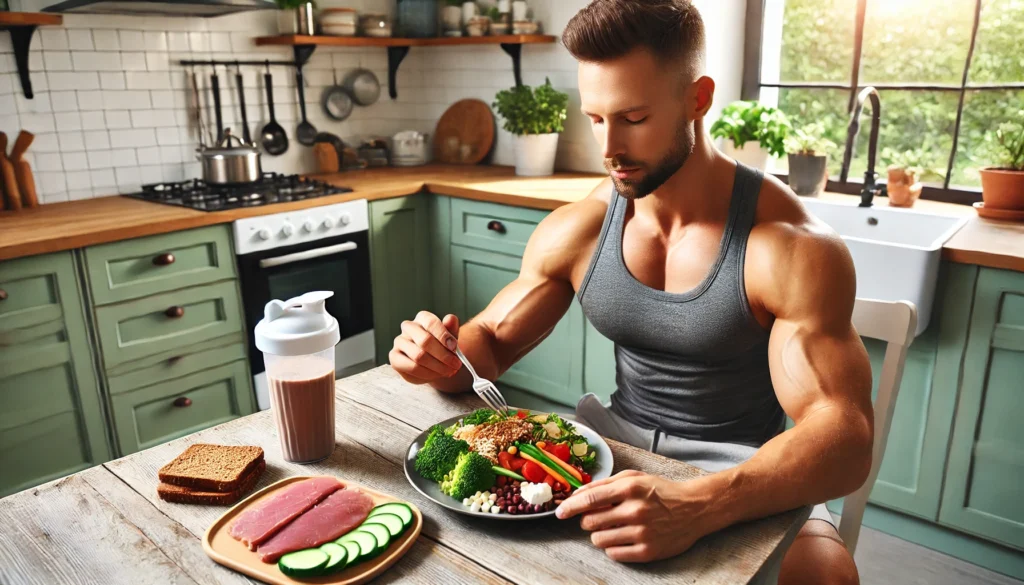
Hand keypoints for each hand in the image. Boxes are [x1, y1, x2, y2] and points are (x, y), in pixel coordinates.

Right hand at [389, 311, 462, 383]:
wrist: (433, 362)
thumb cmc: (442, 346)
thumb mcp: (451, 337)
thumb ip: (451, 328)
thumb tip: (450, 318)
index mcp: (423, 318)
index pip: (431, 323)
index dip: (444, 336)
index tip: (455, 348)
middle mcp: (408, 327)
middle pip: (425, 340)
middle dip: (443, 355)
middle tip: (456, 364)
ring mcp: (399, 342)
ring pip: (419, 356)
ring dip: (438, 367)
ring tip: (449, 371)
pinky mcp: (394, 357)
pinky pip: (412, 367)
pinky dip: (427, 373)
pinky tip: (436, 375)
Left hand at [555, 470, 712, 562]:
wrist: (694, 508)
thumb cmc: (661, 491)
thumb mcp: (634, 478)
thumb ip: (605, 484)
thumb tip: (577, 495)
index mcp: (630, 489)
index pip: (589, 499)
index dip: (570, 507)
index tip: (560, 512)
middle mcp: (635, 510)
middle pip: (590, 522)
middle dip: (588, 521)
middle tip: (598, 518)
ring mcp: (642, 533)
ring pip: (599, 540)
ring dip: (599, 535)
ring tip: (613, 528)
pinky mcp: (648, 551)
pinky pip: (614, 554)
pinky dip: (612, 547)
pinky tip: (623, 539)